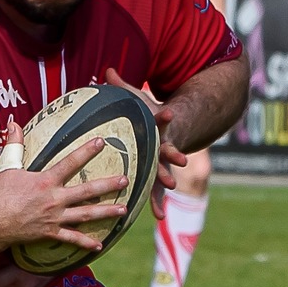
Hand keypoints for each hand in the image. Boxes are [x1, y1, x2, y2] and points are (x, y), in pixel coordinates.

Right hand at [0, 119, 126, 254]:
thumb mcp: (7, 167)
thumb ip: (14, 144)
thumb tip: (13, 123)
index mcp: (46, 181)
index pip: (71, 162)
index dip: (87, 151)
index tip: (102, 141)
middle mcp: (54, 199)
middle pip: (87, 191)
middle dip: (108, 185)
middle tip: (126, 180)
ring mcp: (54, 218)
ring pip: (85, 215)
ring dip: (106, 213)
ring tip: (124, 210)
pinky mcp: (50, 233)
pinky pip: (71, 239)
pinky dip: (85, 242)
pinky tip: (100, 245)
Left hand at [101, 66, 187, 200]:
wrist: (167, 130)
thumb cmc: (145, 115)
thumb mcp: (136, 99)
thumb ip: (122, 87)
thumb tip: (107, 70)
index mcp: (156, 127)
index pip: (161, 120)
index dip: (164, 117)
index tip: (169, 113)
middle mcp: (162, 146)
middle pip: (169, 150)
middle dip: (174, 155)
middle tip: (180, 161)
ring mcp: (161, 162)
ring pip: (164, 173)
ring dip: (166, 182)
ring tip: (170, 190)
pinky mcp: (157, 176)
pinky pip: (155, 191)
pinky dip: (157, 203)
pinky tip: (160, 216)